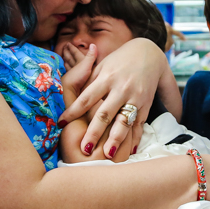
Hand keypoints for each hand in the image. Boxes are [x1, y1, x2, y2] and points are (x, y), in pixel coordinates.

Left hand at [57, 38, 168, 156]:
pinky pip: (140, 124)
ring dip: (116, 139)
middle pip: (104, 114)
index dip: (73, 112)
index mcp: (106, 78)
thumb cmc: (118, 61)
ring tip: (108, 154)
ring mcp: (135, 98)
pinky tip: (131, 151)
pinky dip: (135, 138)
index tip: (61, 124)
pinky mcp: (146, 105)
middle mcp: (120, 88)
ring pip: (124, 121)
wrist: (148, 54)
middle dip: (94, 133)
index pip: (86, 98)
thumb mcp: (102, 66)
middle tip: (84, 149)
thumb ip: (88, 81)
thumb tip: (71, 98)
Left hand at [61, 45, 95, 99]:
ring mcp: (72, 75)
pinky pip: (68, 73)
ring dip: (66, 61)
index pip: (75, 53)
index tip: (68, 44)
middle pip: (70, 58)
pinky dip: (66, 70)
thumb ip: (91, 56)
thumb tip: (93, 44)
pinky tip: (65, 71)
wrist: (70, 91)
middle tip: (64, 48)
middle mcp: (75, 67)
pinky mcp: (70, 82)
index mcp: (80, 62)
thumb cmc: (78, 77)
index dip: (72, 48)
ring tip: (64, 58)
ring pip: (68, 65)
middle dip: (67, 53)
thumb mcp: (87, 65)